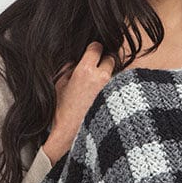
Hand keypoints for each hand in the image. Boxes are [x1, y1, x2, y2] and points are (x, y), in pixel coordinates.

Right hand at [42, 42, 114, 161]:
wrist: (70, 135)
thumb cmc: (62, 112)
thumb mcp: (59, 85)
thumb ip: (69, 69)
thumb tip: (76, 60)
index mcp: (85, 70)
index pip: (97, 47)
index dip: (95, 49)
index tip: (94, 52)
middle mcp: (102, 76)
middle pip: (111, 57)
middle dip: (106, 62)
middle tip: (99, 71)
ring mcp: (114, 89)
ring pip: (118, 73)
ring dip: (112, 77)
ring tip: (102, 88)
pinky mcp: (120, 100)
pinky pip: (122, 88)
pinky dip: (117, 90)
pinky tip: (109, 97)